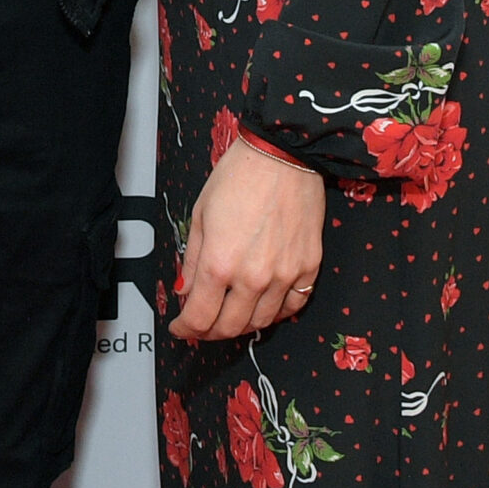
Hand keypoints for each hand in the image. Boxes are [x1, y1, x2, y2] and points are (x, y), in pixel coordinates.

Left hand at [171, 137, 325, 342]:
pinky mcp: (308, 269)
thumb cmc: (238, 177)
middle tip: (202, 324)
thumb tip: (187, 291)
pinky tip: (263, 304)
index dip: (186, 329)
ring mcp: (284, 276)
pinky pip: (292, 306)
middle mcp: (253, 278)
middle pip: (229, 327)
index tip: (180, 328)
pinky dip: (275, 312)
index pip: (199, 317)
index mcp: (220, 263)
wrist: (283, 156)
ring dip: (241, 323)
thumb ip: (193, 260)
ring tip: (230, 312)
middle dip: (210, 331)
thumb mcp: (201, 215)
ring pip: (261, 322)